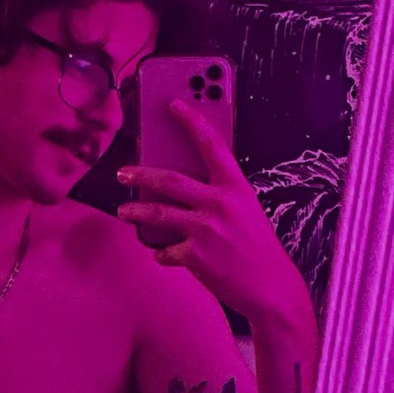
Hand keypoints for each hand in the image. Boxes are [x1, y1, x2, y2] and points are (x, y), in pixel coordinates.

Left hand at [117, 98, 304, 320]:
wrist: (271, 288)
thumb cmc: (257, 247)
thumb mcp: (246, 210)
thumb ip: (218, 194)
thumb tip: (181, 188)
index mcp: (236, 187)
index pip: (211, 144)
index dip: (191, 120)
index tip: (174, 105)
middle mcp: (219, 203)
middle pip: (168, 179)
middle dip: (139, 173)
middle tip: (123, 172)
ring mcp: (205, 229)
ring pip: (156, 213)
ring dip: (134, 211)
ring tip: (124, 210)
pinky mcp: (195, 255)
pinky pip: (165, 250)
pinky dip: (162, 252)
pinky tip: (164, 253)